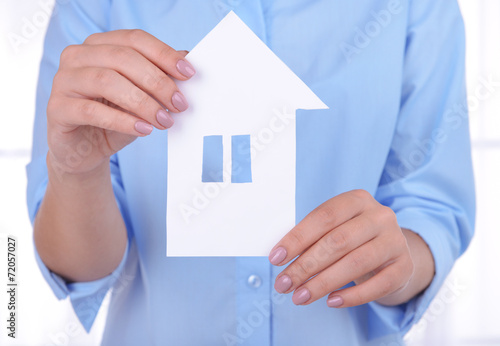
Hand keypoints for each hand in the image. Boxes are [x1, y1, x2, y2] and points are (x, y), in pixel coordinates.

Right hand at [47, 29, 195, 175]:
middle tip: (180, 104)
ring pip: (106, 81)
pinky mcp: (56, 108)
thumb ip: (159, 76)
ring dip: (142, 102)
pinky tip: (144, 129)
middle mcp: (78, 56)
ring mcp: (63, 80)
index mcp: (100, 45)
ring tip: (164, 121)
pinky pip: (91, 111)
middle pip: (123, 58)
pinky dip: (122, 120)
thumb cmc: (115, 118)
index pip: (135, 39)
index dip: (164, 54)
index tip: (189, 74)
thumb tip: (186, 58)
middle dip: (157, 82)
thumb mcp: (143, 97)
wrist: (85, 150)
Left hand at [269, 189, 419, 307]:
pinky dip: (352, 296)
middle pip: (337, 241)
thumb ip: (311, 238)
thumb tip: (280, 258)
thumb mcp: (334, 229)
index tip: (275, 258)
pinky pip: (378, 285)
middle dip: (306, 265)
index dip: (297, 238)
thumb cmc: (352, 238)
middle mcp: (379, 216)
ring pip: (356, 263)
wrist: (391, 252)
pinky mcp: (404, 266)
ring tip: (300, 296)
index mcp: (357, 199)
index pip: (324, 217)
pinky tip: (331, 302)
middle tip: (283, 284)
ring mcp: (395, 240)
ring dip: (323, 283)